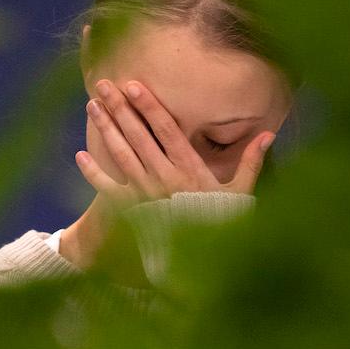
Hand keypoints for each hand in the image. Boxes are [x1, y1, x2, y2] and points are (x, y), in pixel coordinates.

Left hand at [75, 78, 274, 211]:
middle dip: (120, 108)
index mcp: (189, 168)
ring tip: (92, 107)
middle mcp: (164, 175)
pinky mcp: (132, 209)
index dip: (149, 105)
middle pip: (138, 135)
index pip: (166, 129)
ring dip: (106, 130)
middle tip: (104, 85)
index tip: (134, 85)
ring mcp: (146, 192)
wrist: (202, 263)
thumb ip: (252, 161)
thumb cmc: (223, 224)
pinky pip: (109, 189)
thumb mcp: (241, 193)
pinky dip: (93, 173)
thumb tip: (270, 134)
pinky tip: (79, 155)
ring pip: (121, 154)